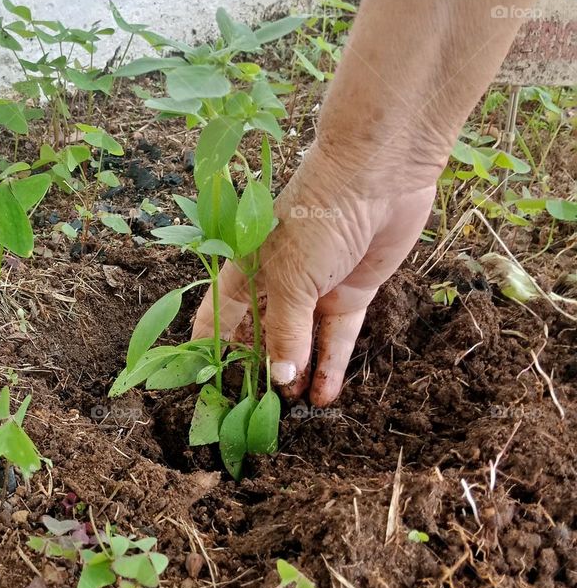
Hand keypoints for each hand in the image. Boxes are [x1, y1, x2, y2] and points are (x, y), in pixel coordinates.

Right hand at [190, 143, 436, 405]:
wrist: (380, 174)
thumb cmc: (318, 216)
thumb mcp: (292, 279)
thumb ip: (284, 333)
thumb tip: (278, 379)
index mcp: (244, 269)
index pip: (218, 317)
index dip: (210, 351)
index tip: (207, 388)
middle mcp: (275, 282)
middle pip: (260, 336)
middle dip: (259, 372)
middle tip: (256, 413)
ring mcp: (314, 288)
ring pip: (301, 342)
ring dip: (297, 375)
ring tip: (292, 413)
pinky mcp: (350, 292)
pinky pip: (336, 337)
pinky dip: (331, 365)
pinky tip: (324, 396)